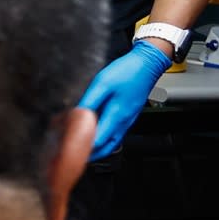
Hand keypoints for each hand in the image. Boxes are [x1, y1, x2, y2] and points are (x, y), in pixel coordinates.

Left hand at [76, 40, 172, 159]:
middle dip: (91, 155)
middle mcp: (124, 122)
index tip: (70, 150)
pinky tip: (96, 134)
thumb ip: (89, 102)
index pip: (99, 141)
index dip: (84, 148)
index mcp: (117, 115)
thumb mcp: (102, 83)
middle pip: (107, 147)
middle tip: (75, 156)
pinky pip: (116, 134)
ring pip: (113, 142)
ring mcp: (128, 120)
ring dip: (98, 148)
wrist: (148, 63)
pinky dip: (105, 139)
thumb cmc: (128, 71)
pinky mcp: (129, 116)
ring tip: (83, 148)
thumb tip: (77, 115)